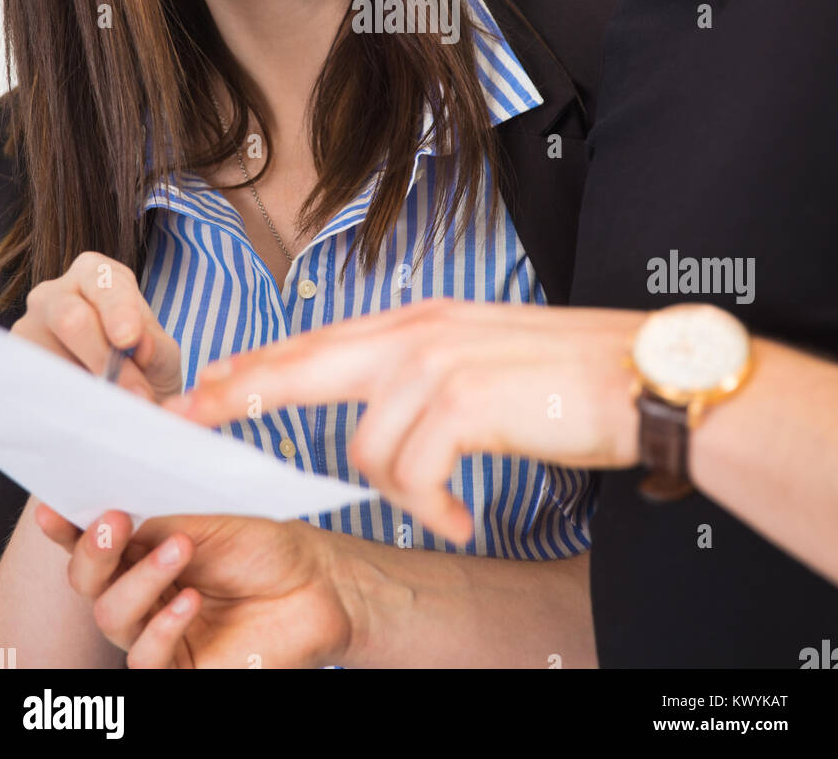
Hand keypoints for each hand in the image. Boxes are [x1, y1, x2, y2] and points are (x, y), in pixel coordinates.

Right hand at [11, 249, 181, 401]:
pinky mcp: (17, 363)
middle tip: (131, 391)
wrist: (120, 399)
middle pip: (71, 318)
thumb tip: (142, 347)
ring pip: (50, 356)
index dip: (118, 310)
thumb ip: (158, 349)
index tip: (129, 340)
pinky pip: (37, 384)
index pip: (104, 283)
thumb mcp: (162, 356)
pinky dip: (67, 402)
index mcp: (96, 274)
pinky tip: (86, 410)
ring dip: (86, 386)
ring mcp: (29, 327)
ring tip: (113, 404)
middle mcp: (55, 293)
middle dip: (101, 355)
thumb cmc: (143, 365)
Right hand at [35, 505, 356, 668]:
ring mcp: (158, 630)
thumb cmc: (265, 542)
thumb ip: (157, 515)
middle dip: (94, 551)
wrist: (318, 581)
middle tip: (116, 522)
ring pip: (112, 615)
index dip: (66, 526)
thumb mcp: (207, 515)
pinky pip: (147, 659)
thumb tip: (109, 502)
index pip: (92, 538)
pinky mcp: (182, 667)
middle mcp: (142, 589)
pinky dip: (163, 627)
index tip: (52, 508)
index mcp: (141, 546)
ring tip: (180, 549)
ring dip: (140, 579)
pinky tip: (189, 601)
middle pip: (88, 580)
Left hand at [163, 300, 643, 542]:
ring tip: (448, 510)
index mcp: (422, 320)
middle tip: (194, 416)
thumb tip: (374, 410)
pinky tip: (461, 517)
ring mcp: (439, 362)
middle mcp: (420, 331)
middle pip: (305, 365)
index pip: (321, 340)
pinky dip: (435, 509)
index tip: (213, 380)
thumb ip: (422, 371)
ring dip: (407, 494)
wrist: (643, 375)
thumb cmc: (570, 375)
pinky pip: (413, 476)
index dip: (262, 361)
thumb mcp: (482, 358)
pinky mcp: (463, 401)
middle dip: (243, 392)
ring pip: (368, 448)